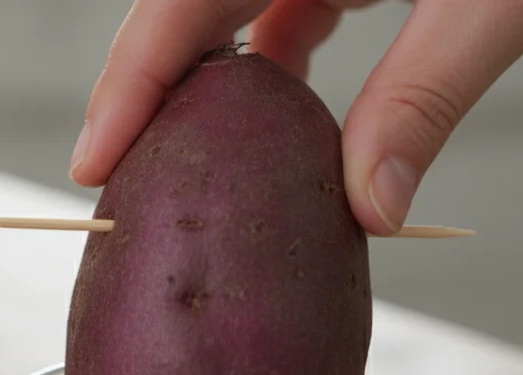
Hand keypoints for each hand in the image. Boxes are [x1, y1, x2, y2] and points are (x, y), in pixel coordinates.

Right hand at [69, 0, 522, 234]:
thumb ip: (428, 95)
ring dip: (214, 78)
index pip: (181, 2)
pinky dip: (280, 55)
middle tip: (128, 178)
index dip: (127, 83)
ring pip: (232, 3)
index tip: (93, 160)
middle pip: (189, 5)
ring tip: (193, 160)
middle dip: (154, 89)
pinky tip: (285, 109)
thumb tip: (373, 206)